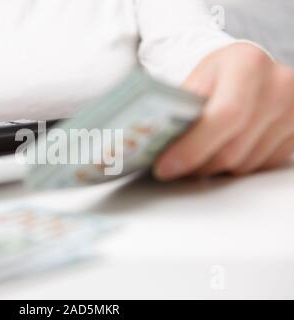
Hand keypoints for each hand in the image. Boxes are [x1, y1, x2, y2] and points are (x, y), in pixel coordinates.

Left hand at [154, 43, 293, 179]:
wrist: (248, 71)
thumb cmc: (217, 76)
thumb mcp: (194, 79)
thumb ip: (180, 108)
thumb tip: (153, 143)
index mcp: (247, 64)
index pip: (224, 115)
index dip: (192, 148)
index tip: (165, 167)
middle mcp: (279, 86)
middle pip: (232, 149)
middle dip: (196, 165)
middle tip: (172, 166)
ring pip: (243, 164)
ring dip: (214, 167)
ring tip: (199, 152)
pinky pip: (259, 167)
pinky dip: (235, 166)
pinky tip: (224, 148)